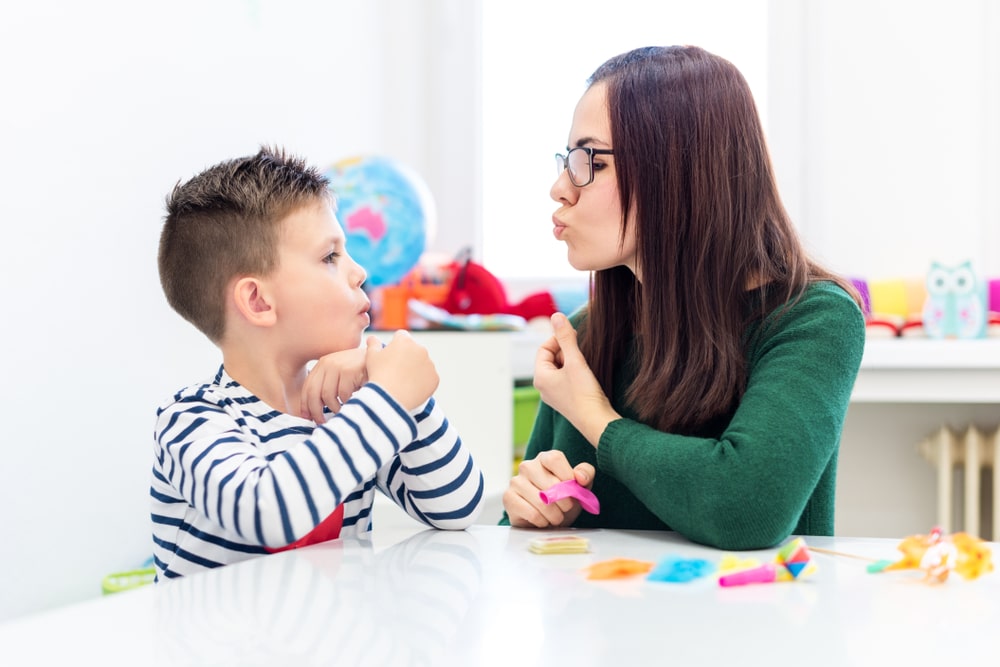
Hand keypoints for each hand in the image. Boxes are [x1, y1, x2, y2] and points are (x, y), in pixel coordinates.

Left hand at [301, 347, 368, 422]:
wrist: (383, 359)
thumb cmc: (361, 372)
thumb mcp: (341, 374)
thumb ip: (327, 386)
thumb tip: (310, 413)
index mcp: (323, 364)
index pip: (307, 387)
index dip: (305, 405)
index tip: (308, 418)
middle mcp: (328, 362)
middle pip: (313, 392)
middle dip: (316, 411)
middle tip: (321, 422)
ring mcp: (339, 365)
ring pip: (327, 396)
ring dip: (334, 408)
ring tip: (341, 411)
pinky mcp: (350, 371)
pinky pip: (343, 395)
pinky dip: (346, 403)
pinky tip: (352, 403)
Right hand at [366, 330, 438, 410]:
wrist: (390, 398)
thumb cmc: (379, 376)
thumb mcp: (371, 357)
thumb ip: (373, 344)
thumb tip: (372, 338)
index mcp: (405, 341)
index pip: (401, 336)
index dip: (395, 345)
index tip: (391, 355)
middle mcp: (420, 349)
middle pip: (414, 350)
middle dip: (407, 357)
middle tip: (396, 371)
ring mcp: (429, 364)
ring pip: (423, 364)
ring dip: (416, 369)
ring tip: (403, 381)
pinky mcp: (435, 378)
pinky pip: (429, 378)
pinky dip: (423, 382)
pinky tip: (412, 388)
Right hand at [502, 450, 594, 527]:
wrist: (547, 519)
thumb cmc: (564, 499)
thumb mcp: (581, 485)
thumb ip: (586, 474)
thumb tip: (580, 477)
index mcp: (544, 458)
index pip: (555, 459)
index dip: (567, 476)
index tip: (574, 490)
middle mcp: (527, 466)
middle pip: (551, 483)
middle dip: (565, 502)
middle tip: (566, 508)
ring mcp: (516, 481)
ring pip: (541, 501)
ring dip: (555, 515)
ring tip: (556, 516)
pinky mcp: (508, 498)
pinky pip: (532, 513)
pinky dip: (542, 521)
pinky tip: (543, 520)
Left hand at [533, 313, 619, 445]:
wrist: (597, 422)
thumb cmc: (584, 393)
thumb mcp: (575, 361)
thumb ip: (566, 338)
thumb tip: (556, 316)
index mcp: (540, 377)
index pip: (543, 349)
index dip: (558, 339)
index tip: (574, 337)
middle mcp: (543, 387)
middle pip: (550, 358)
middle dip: (565, 350)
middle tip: (580, 350)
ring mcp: (554, 395)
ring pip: (559, 368)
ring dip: (571, 361)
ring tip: (584, 363)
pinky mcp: (565, 400)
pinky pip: (566, 379)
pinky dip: (574, 372)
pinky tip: (586, 375)